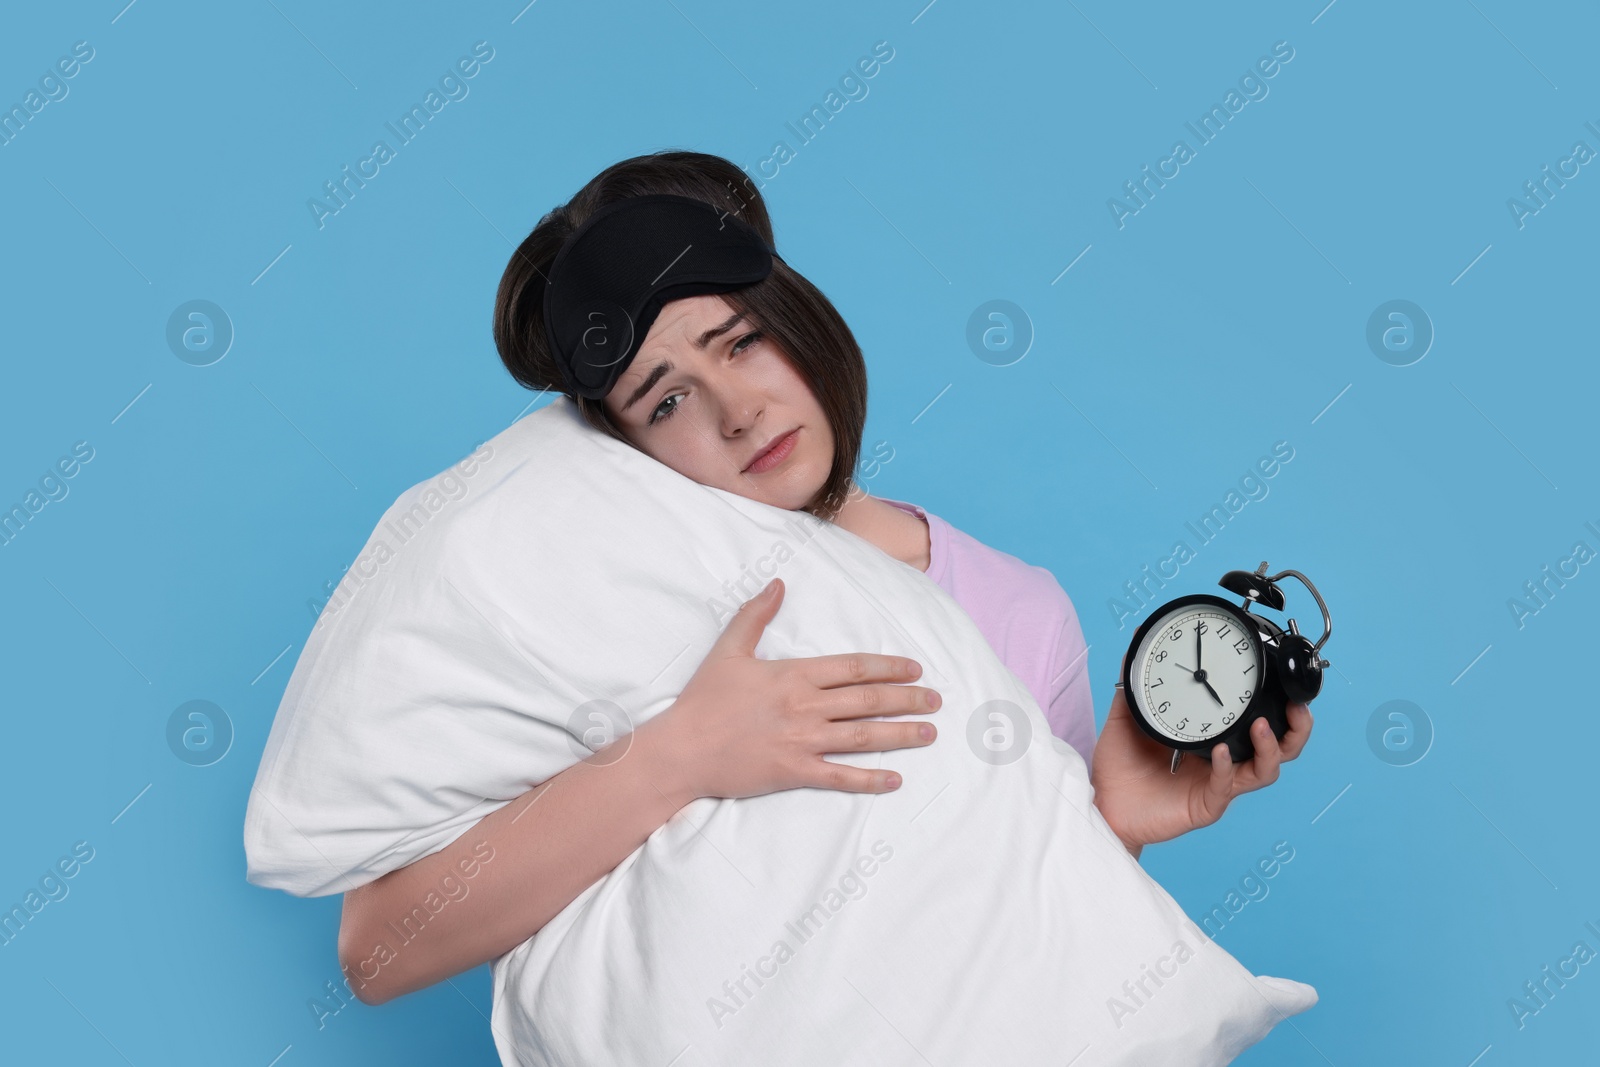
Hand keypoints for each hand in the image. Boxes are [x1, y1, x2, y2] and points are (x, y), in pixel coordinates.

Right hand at [642, 577, 942, 804]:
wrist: (682, 750)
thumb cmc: (704, 700)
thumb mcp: (728, 650)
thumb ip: (755, 615)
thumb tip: (777, 583)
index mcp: (794, 676)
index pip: (853, 668)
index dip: (889, 668)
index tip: (915, 670)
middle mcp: (806, 708)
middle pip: (868, 701)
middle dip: (907, 700)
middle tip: (936, 700)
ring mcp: (803, 742)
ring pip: (864, 737)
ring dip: (901, 735)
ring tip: (929, 733)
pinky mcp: (795, 773)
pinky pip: (842, 777)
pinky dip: (870, 780)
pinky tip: (895, 779)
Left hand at [1090, 655, 1312, 856]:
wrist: (1102, 804)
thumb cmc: (1119, 766)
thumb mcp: (1126, 716)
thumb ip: (1134, 682)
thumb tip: (1137, 637)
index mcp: (1214, 737)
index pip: (1258, 718)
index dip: (1278, 702)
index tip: (1282, 676)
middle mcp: (1224, 761)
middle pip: (1280, 747)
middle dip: (1297, 728)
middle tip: (1298, 707)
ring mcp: (1217, 784)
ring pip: (1265, 770)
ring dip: (1270, 747)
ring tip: (1263, 727)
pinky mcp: (1205, 805)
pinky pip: (1225, 787)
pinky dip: (1226, 767)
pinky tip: (1221, 752)